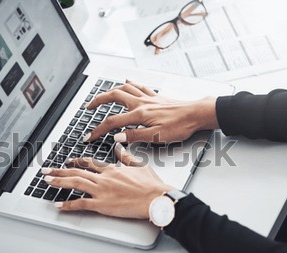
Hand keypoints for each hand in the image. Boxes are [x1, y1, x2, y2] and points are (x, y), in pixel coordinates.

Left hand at [42, 144, 172, 218]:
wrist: (156, 198)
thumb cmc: (151, 185)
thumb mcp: (139, 165)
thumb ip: (127, 157)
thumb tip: (120, 147)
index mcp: (112, 169)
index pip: (89, 163)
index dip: (76, 162)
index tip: (68, 161)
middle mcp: (103, 178)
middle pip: (77, 172)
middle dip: (59, 170)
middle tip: (46, 170)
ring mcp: (101, 191)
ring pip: (75, 184)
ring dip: (59, 182)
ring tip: (47, 181)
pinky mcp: (102, 204)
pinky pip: (81, 204)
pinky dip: (68, 204)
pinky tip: (58, 205)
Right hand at [83, 80, 218, 143]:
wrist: (197, 114)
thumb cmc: (180, 126)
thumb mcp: (157, 137)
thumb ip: (135, 136)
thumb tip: (117, 137)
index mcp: (139, 114)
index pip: (112, 122)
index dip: (98, 130)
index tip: (89, 136)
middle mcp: (141, 103)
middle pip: (113, 96)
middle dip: (98, 100)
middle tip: (88, 106)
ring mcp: (148, 98)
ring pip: (124, 88)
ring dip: (110, 90)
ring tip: (102, 95)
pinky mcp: (156, 96)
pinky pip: (139, 85)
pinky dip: (130, 83)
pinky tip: (127, 80)